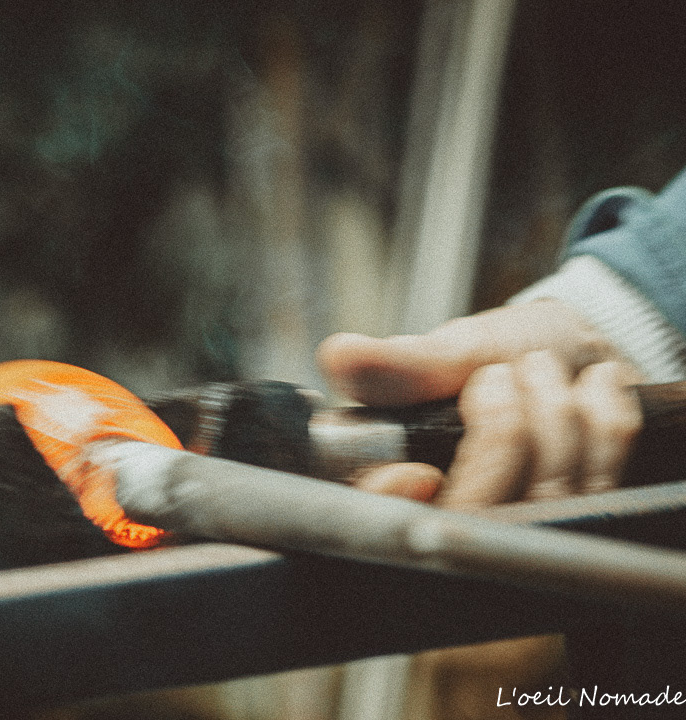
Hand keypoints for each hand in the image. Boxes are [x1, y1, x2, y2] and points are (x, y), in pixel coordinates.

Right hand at [316, 300, 644, 507]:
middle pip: (477, 513)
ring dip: (553, 410)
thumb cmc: (503, 352)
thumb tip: (337, 356)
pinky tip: (588, 390)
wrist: (582, 350)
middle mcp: (465, 516)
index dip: (391, 507)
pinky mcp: (585, 521)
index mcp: (410, 481)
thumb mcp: (449, 352)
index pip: (382, 520)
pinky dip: (599, 415)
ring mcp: (526, 528)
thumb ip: (395, 365)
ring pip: (544, 493)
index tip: (415, 475)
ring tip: (540, 370)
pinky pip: (600, 475)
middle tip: (501, 374)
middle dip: (504, 430)